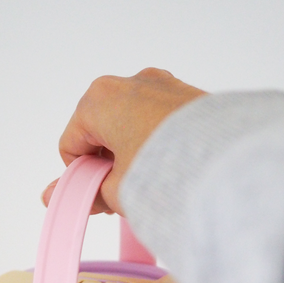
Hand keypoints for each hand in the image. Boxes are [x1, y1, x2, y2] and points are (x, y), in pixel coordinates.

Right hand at [42, 68, 206, 215]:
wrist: (227, 164)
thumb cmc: (166, 170)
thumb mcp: (117, 190)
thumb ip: (84, 193)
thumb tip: (56, 197)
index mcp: (99, 100)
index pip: (71, 146)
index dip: (80, 177)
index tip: (98, 195)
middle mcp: (128, 84)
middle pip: (99, 133)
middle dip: (106, 164)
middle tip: (123, 192)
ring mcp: (160, 86)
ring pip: (127, 126)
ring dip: (128, 154)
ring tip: (148, 182)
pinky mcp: (184, 95)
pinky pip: (154, 121)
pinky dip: (152, 144)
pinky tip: (167, 168)